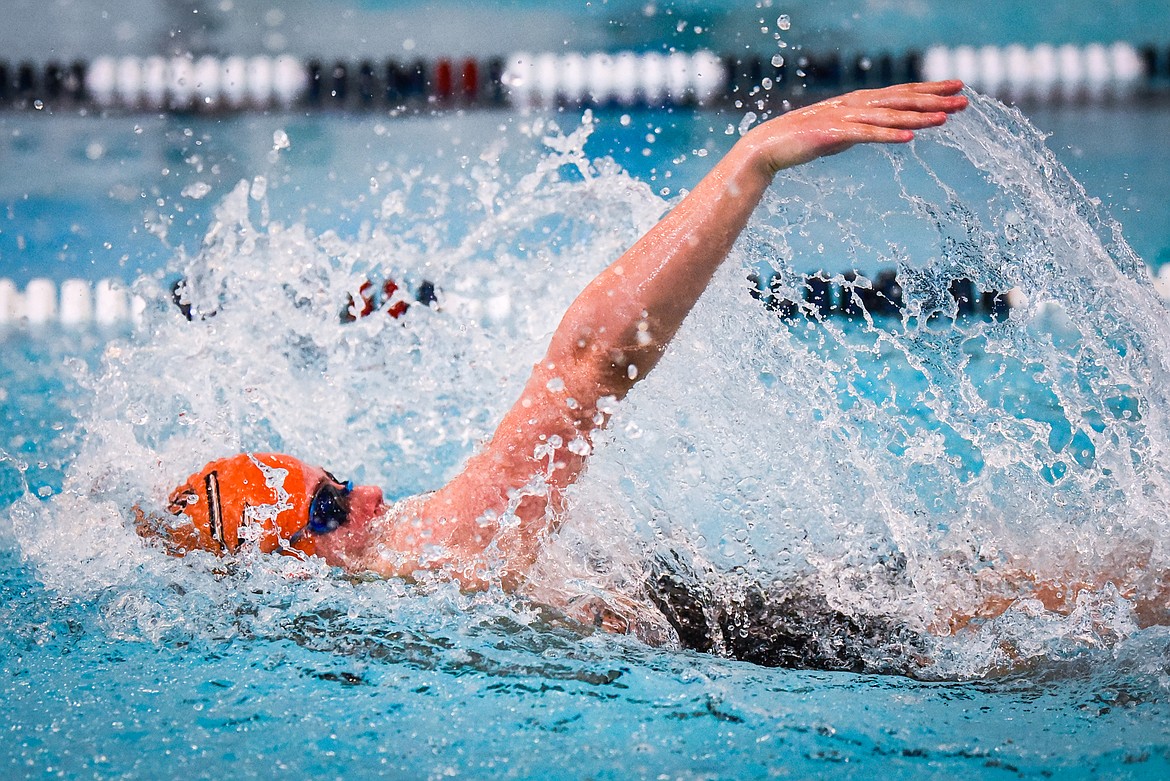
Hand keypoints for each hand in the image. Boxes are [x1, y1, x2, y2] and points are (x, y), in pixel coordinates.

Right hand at [741, 80, 967, 175]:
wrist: (768, 146)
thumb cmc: (803, 140)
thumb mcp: (841, 131)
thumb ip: (863, 128)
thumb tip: (884, 131)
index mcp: (859, 102)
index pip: (902, 93)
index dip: (930, 89)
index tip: (957, 88)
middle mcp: (855, 104)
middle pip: (902, 100)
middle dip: (934, 99)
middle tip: (964, 100)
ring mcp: (845, 118)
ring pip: (889, 116)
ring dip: (918, 117)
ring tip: (945, 119)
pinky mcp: (834, 134)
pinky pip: (867, 135)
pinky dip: (889, 136)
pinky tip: (909, 139)